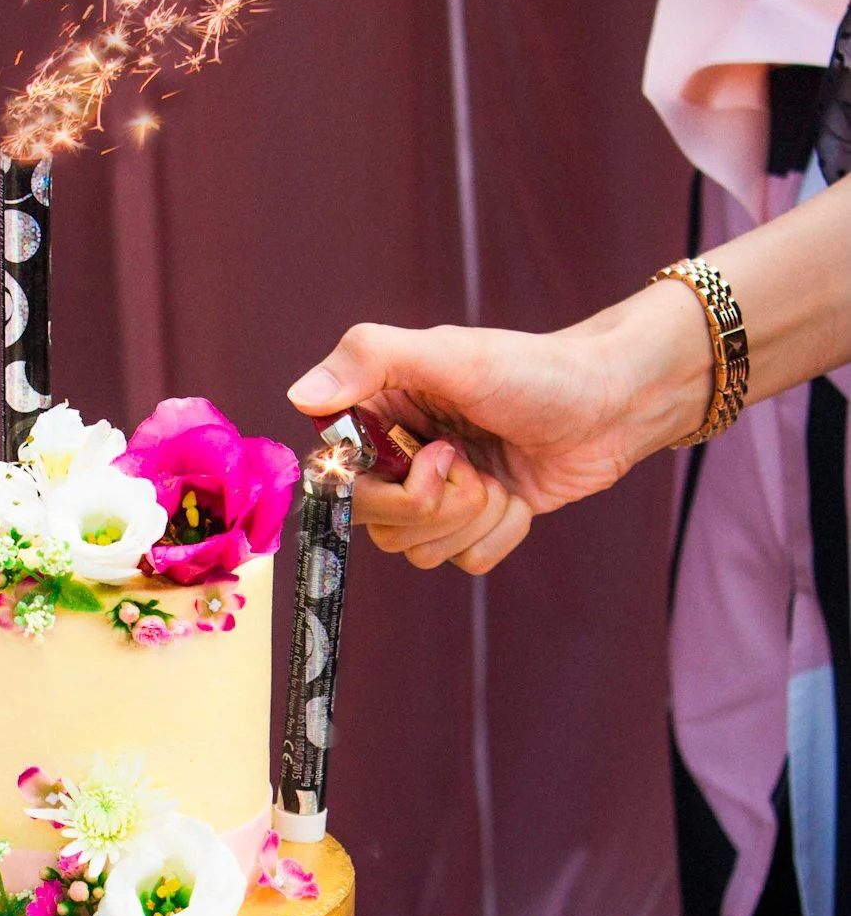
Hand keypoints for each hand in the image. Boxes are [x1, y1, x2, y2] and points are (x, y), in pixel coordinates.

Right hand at [287, 297, 704, 572]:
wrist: (616, 401)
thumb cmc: (536, 369)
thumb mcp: (451, 353)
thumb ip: (369, 360)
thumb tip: (298, 397)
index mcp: (376, 413)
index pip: (335, 480)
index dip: (376, 486)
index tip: (428, 452)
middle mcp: (398, 457)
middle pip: (376, 525)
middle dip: (434, 503)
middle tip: (466, 459)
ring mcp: (440, 494)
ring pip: (420, 551)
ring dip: (472, 517)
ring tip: (497, 473)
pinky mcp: (479, 523)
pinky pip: (467, 562)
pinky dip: (501, 533)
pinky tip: (518, 493)